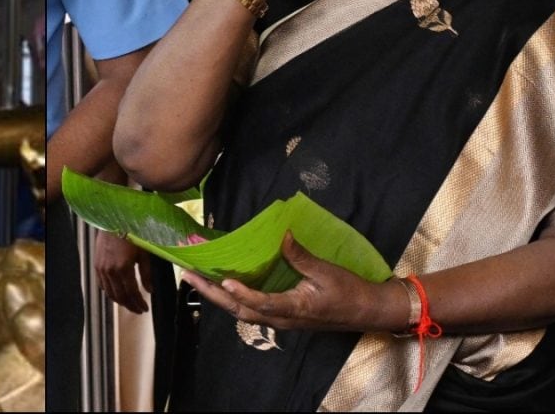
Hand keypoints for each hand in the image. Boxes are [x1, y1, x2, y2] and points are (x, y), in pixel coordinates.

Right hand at [95, 230, 153, 313]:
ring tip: (129, 304)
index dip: (138, 303)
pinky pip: (102, 284)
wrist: (113, 218)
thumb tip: (149, 290)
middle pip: (120, 296)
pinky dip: (109, 292)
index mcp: (123, 268)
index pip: (131, 293)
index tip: (144, 309)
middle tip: (138, 310)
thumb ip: (146, 273)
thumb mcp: (143, 252)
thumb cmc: (131, 232)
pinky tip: (116, 293)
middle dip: (130, 305)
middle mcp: (110, 271)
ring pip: (109, 293)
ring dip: (120, 301)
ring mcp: (101, 268)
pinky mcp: (96, 265)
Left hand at [181, 231, 403, 332]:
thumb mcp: (326, 271)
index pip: (263, 303)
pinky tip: (220, 282)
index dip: (243, 293)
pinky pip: (250, 307)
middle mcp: (282, 318)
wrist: (366, 311)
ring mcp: (280, 318)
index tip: (226, 280)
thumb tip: (281, 236)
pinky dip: (231, 296)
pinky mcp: (281, 313)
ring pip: (242, 310)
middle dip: (212, 293)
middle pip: (240, 310)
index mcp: (295, 308)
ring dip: (217, 295)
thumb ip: (301, 256)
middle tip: (188, 274)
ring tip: (195, 277)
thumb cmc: (348, 292)